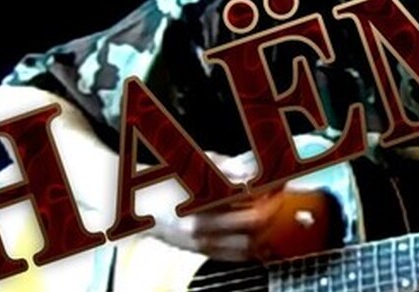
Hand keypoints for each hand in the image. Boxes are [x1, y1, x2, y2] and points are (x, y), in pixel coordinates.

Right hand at [148, 151, 339, 261]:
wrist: (137, 204)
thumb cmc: (168, 179)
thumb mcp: (196, 163)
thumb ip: (227, 167)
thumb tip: (254, 172)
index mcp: (199, 195)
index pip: (247, 193)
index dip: (269, 186)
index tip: (281, 179)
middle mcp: (200, 221)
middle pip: (253, 220)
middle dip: (273, 208)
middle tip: (280, 196)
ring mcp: (200, 240)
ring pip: (248, 242)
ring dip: (267, 228)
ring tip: (274, 213)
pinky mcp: (200, 251)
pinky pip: (236, 255)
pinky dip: (255, 247)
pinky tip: (263, 237)